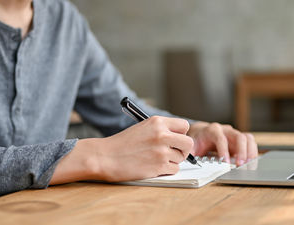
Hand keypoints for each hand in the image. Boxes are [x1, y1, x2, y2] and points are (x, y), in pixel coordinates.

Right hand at [50, 116, 192, 184]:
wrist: (104, 157)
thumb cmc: (121, 144)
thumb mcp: (142, 128)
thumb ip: (161, 130)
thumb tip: (179, 138)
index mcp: (157, 122)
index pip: (184, 125)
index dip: (181, 134)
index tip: (175, 139)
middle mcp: (162, 135)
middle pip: (188, 143)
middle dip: (183, 149)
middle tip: (173, 152)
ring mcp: (161, 151)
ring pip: (181, 158)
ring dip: (172, 161)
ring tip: (156, 159)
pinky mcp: (159, 167)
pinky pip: (174, 170)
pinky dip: (167, 170)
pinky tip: (154, 167)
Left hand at [187, 122, 257, 165]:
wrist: (201, 133)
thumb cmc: (197, 140)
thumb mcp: (191, 146)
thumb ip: (191, 153)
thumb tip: (190, 162)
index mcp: (212, 130)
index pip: (221, 138)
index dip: (224, 150)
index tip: (225, 162)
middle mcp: (225, 130)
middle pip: (238, 136)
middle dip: (241, 151)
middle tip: (240, 165)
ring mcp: (234, 133)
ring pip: (247, 138)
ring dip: (250, 152)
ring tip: (249, 165)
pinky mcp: (240, 140)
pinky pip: (250, 142)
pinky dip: (252, 152)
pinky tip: (250, 162)